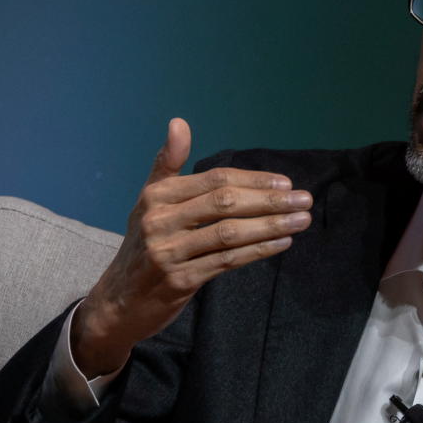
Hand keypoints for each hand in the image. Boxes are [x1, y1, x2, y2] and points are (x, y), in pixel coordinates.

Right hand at [71, 118, 311, 376]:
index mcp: (158, 195)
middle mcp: (160, 220)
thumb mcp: (150, 201)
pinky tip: (282, 243)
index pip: (215, 179)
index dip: (253, 180)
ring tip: (302, 220)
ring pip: (230, 233)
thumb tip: (178, 122)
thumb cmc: (144, 244)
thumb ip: (168, 163)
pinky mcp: (179, 280)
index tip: (285, 183)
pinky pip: (226, 261)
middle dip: (269, 201)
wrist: (119, 301)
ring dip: (271, 226)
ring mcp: (168, 252)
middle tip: (304, 199)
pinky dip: (257, 251)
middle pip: (225, 203)